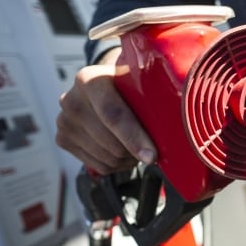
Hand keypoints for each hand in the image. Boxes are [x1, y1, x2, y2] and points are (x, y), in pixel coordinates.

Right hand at [56, 48, 155, 174]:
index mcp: (90, 80)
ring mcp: (64, 121)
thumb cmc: (128, 86)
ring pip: (106, 157)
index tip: (152, 156)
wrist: (103, 88)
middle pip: (111, 142)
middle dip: (135, 151)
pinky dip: (117, 165)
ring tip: (138, 147)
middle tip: (152, 148)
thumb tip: (182, 113)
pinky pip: (98, 165)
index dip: (134, 138)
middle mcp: (71, 99)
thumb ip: (153, 93)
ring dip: (128, 159)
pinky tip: (124, 151)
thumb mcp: (139, 82)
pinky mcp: (63, 139)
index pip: (113, 114)